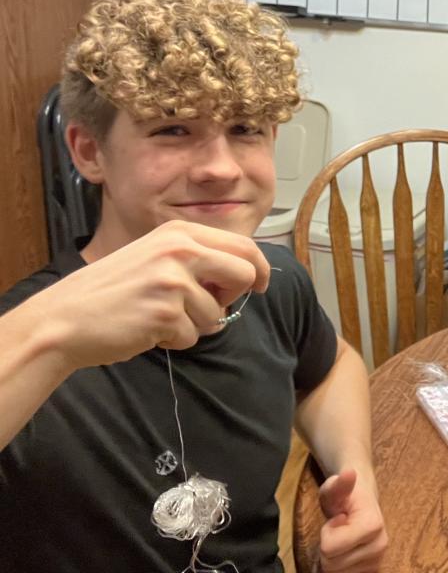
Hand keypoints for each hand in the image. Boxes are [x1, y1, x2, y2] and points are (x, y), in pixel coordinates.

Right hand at [32, 220, 270, 370]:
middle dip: (235, 297)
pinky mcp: (165, 311)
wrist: (63, 319)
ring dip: (194, 325)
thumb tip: (244, 274)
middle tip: (212, 308)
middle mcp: (180, 249)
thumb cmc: (111, 293)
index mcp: (180, 232)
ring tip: (158, 318)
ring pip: (217, 313)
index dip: (259, 268)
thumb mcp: (155, 256)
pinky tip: (146, 331)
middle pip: (245, 273)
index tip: (260, 285)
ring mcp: (173, 279)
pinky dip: (174, 341)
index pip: (243, 244)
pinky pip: (193, 336)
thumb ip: (197, 258)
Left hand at [318, 468, 387, 571]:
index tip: (336, 519)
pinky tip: (344, 553)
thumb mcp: (334, 488)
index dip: (326, 533)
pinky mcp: (374, 570)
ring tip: (340, 541)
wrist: (363, 502)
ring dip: (332, 559)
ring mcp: (378, 561)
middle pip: (331, 565)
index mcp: (374, 525)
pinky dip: (339, 568)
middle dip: (327, 548)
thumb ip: (338, 485)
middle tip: (336, 531)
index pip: (329, 548)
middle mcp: (381, 546)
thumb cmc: (346, 495)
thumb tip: (349, 472)